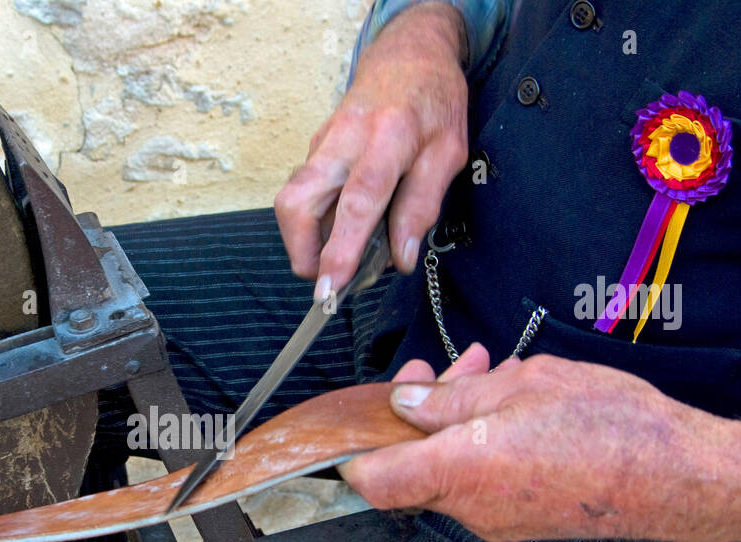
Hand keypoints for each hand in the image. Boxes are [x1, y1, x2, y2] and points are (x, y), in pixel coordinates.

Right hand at [274, 2, 468, 297]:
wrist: (409, 54)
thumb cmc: (433, 103)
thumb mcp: (448, 153)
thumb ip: (423, 206)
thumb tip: (402, 258)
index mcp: (388, 138)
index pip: (358, 201)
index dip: (340, 249)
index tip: (331, 287)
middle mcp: (344, 139)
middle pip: (297, 201)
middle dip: (301, 251)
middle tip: (327, 280)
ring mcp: (323, 143)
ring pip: (291, 199)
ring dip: (307, 239)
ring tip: (342, 253)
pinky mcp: (314, 149)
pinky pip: (306, 192)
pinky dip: (319, 219)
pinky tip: (346, 224)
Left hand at [339, 346, 740, 541]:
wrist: (679, 478)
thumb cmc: (612, 429)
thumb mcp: (522, 386)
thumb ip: (452, 399)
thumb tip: (408, 404)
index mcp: (458, 471)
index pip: (372, 479)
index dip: (353, 450)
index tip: (357, 417)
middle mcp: (469, 507)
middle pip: (409, 466)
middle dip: (415, 412)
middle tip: (437, 372)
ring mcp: (496, 519)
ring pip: (447, 467)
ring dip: (453, 420)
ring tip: (487, 375)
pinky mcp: (521, 520)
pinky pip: (479, 479)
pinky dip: (480, 441)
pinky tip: (511, 403)